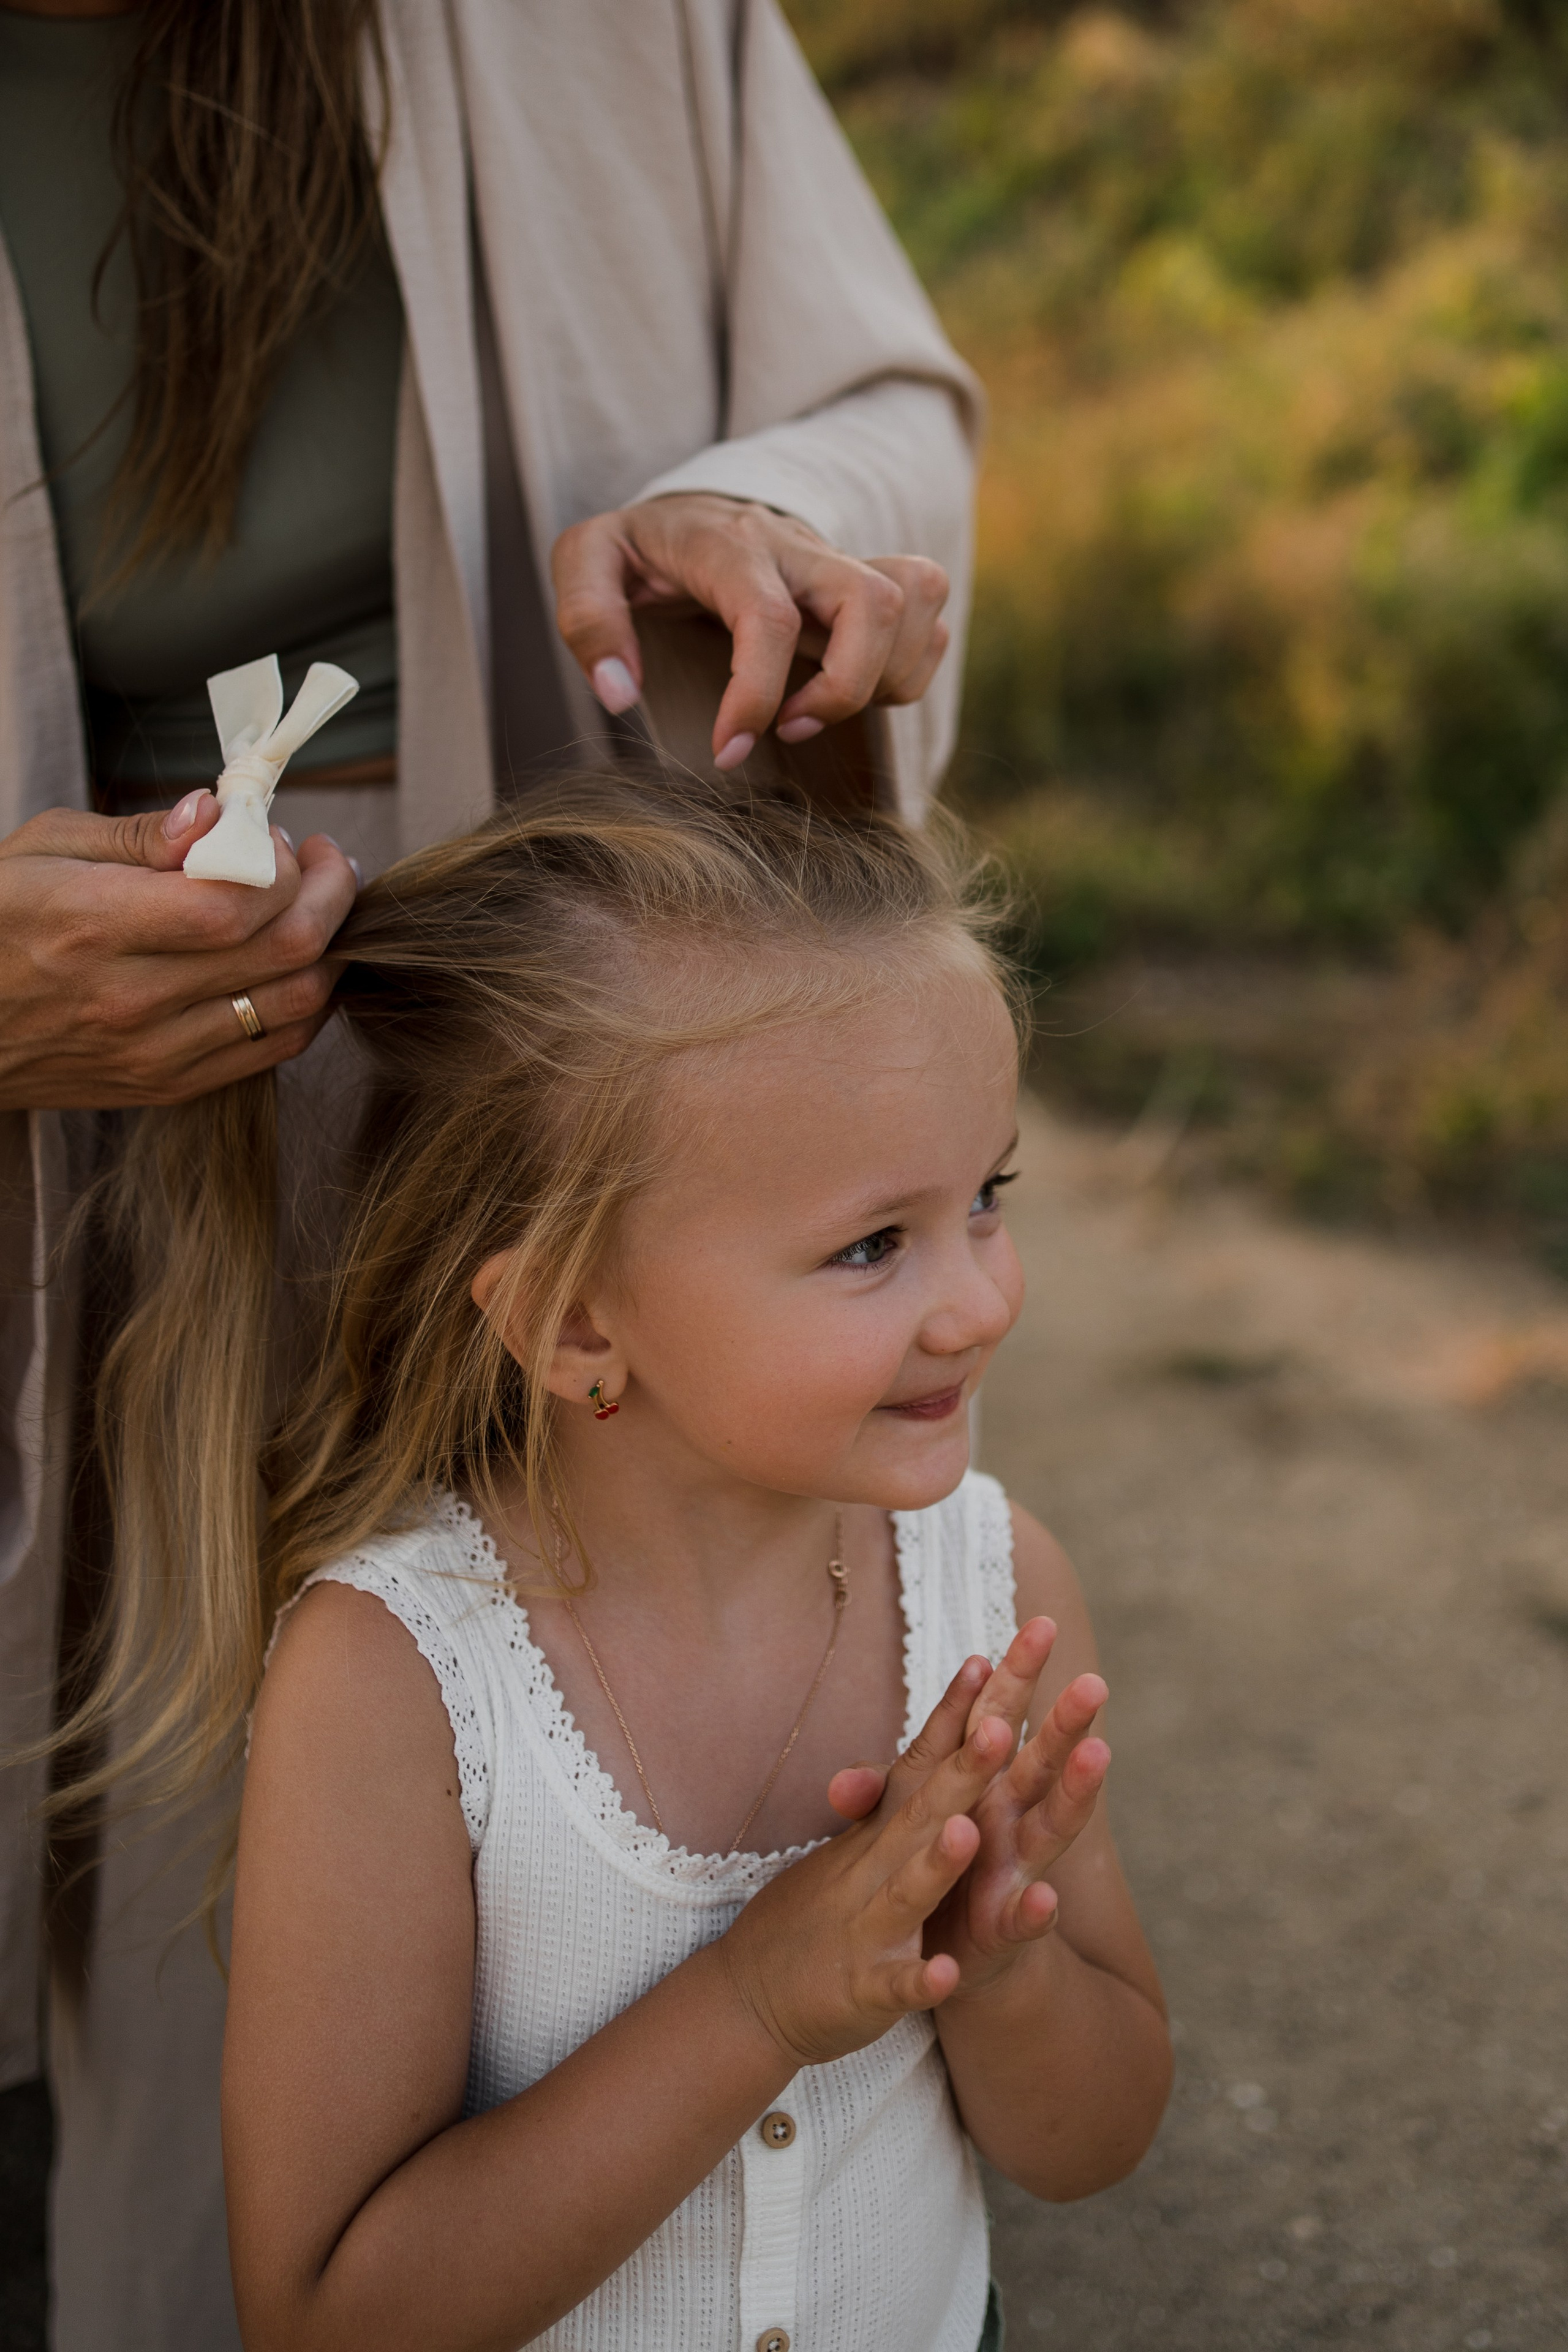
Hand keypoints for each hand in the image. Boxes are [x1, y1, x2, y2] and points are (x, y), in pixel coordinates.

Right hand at [0, 797, 359, 1111]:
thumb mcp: (45, 847)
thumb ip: (139, 832)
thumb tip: (215, 812)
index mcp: (96, 924)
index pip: (236, 904)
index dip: (285, 866)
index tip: (284, 837)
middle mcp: (131, 998)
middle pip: (284, 952)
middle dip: (331, 896)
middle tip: (326, 863)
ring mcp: (154, 1052)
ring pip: (297, 1005)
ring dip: (331, 949)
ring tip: (318, 907)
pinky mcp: (168, 1085)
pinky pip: (275, 1048)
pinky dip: (308, 1001)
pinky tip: (298, 963)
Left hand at [551, 492, 949, 769]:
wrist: (687, 506)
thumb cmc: (638, 546)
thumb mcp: (584, 561)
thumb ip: (588, 621)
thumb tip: (620, 694)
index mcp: (728, 544)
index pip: (767, 619)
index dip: (754, 697)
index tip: (727, 752)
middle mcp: (798, 546)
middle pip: (874, 600)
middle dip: (847, 687)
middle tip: (792, 728)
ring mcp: (840, 563)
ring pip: (916, 601)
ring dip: (885, 678)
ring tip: (816, 709)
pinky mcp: (866, 583)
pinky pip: (927, 615)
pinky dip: (908, 666)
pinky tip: (849, 688)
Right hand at [719, 1700, 1013, 2068]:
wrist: (751, 1994)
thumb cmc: (815, 1911)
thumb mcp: (855, 1845)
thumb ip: (888, 1794)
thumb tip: (916, 1727)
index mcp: (882, 1832)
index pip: (922, 1762)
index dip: (954, 1714)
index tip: (987, 1659)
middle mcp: (874, 1869)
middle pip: (925, 1812)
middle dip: (965, 1772)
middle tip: (1001, 1728)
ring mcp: (867, 1929)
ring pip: (908, 1891)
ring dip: (936, 1864)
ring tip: (966, 1835)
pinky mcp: (864, 1991)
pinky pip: (896, 1986)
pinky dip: (918, 1980)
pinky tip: (945, 1975)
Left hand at [829, 1631, 1110, 1998]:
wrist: (943, 1955)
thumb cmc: (931, 1868)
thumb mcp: (901, 1826)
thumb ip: (876, 1798)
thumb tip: (840, 1786)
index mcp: (984, 1785)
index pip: (1001, 1719)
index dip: (1016, 1676)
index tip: (1036, 1624)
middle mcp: (1011, 1820)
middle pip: (1041, 1762)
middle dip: (1067, 1722)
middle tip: (1095, 1680)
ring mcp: (1016, 1872)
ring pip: (1052, 1828)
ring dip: (1074, 1793)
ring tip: (1096, 1754)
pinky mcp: (1005, 1931)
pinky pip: (1022, 1920)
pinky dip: (1035, 1912)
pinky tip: (1046, 1900)